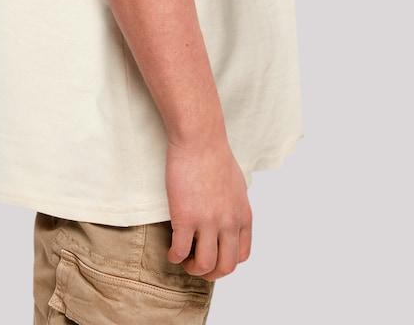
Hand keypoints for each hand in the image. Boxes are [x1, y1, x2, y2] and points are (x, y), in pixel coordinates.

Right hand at [165, 127, 252, 280]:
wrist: (200, 139)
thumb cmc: (214, 155)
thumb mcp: (237, 185)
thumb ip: (235, 207)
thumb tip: (229, 217)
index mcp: (242, 216)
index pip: (242, 256)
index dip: (226, 262)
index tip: (213, 256)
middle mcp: (229, 223)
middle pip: (225, 267)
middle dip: (211, 274)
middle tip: (197, 265)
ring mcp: (208, 222)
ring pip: (205, 265)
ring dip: (193, 268)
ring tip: (183, 259)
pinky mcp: (186, 217)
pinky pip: (180, 251)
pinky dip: (174, 257)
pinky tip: (170, 251)